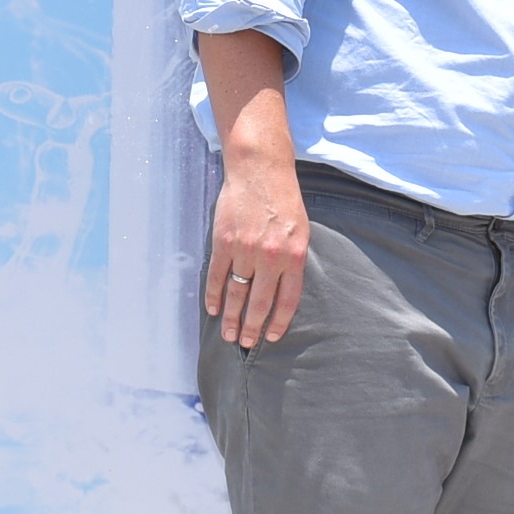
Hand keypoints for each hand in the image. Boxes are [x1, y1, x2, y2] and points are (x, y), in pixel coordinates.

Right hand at [202, 161, 306, 346]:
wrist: (260, 170)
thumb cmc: (284, 199)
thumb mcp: (300, 230)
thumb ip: (292, 260)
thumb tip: (282, 289)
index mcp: (293, 255)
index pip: (287, 300)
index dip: (278, 322)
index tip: (271, 337)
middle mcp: (270, 256)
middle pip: (259, 302)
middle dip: (252, 328)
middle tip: (245, 343)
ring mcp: (245, 250)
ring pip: (236, 293)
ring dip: (230, 317)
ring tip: (228, 334)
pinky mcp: (224, 242)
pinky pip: (217, 275)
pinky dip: (213, 294)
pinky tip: (212, 308)